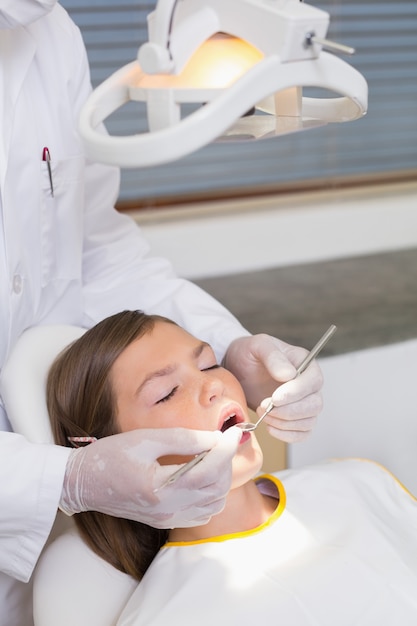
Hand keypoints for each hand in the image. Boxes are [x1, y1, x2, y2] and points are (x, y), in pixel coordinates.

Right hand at [60, 427, 240, 527]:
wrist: (82, 483)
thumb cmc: (109, 456)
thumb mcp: (145, 439)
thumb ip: (183, 439)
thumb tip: (216, 438)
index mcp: (159, 488)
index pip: (208, 471)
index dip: (227, 450)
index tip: (236, 432)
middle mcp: (167, 509)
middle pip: (216, 489)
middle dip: (227, 462)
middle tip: (225, 440)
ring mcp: (167, 518)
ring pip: (214, 504)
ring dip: (222, 479)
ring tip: (215, 455)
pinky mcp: (165, 521)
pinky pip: (202, 513)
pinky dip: (212, 494)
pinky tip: (204, 475)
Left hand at [222, 334, 322, 441]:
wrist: (237, 369)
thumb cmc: (249, 354)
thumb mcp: (257, 346)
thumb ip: (273, 356)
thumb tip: (289, 375)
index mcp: (305, 363)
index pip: (314, 381)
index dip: (296, 393)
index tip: (275, 398)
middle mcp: (308, 384)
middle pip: (315, 405)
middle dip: (288, 411)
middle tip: (264, 406)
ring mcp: (303, 403)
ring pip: (309, 421)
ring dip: (285, 423)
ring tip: (263, 414)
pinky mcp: (294, 418)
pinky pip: (302, 433)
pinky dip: (287, 435)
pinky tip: (270, 427)